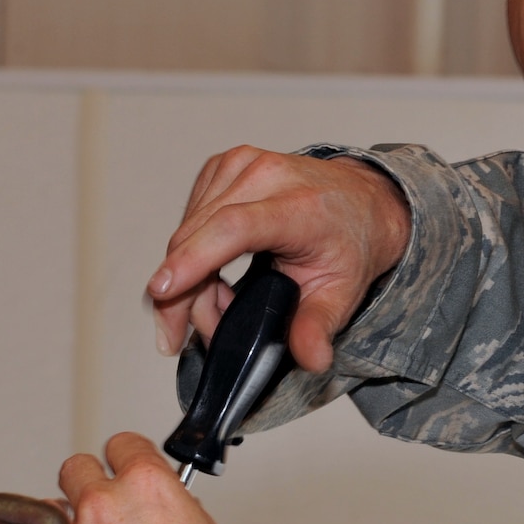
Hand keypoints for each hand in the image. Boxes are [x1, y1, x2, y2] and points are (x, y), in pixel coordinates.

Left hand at [56, 433, 249, 523]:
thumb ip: (182, 514)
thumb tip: (168, 511)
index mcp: (150, 488)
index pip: (124, 443)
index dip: (130, 457)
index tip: (130, 467)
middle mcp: (105, 508)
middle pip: (76, 467)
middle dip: (91, 483)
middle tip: (106, 504)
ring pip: (55, 511)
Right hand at [149, 147, 411, 372]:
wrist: (361, 200)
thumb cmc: (350, 240)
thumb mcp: (344, 292)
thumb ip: (319, 326)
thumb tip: (311, 358)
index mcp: (298, 205)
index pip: (232, 229)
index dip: (192, 261)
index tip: (162, 291)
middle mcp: (265, 175)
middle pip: (196, 238)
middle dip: (181, 296)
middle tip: (184, 337)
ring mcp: (240, 165)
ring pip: (186, 232)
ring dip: (188, 278)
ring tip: (219, 304)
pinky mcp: (223, 166)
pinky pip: (190, 218)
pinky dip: (192, 252)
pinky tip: (214, 273)